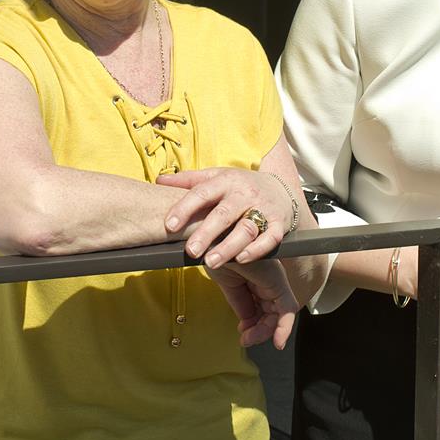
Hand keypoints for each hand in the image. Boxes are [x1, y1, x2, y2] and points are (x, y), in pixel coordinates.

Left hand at [157, 167, 294, 266]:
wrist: (281, 190)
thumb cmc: (240, 186)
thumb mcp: (217, 177)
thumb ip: (189, 180)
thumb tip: (158, 180)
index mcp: (226, 181)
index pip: (202, 193)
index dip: (185, 208)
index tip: (168, 225)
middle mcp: (245, 194)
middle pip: (224, 214)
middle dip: (206, 233)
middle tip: (190, 251)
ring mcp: (264, 209)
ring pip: (246, 228)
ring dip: (228, 247)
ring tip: (211, 262)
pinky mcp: (279, 224)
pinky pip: (270, 238)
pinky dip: (257, 249)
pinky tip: (241, 260)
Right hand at [204, 257, 298, 349]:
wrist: (213, 242)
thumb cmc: (216, 255)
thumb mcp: (227, 284)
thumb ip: (239, 302)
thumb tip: (247, 321)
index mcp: (254, 278)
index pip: (260, 307)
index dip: (253, 324)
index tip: (241, 333)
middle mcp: (266, 280)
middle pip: (269, 312)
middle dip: (258, 330)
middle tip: (245, 339)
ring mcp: (273, 280)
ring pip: (278, 314)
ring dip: (265, 331)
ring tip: (249, 338)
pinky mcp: (278, 282)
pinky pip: (287, 309)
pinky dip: (284, 327)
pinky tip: (277, 341)